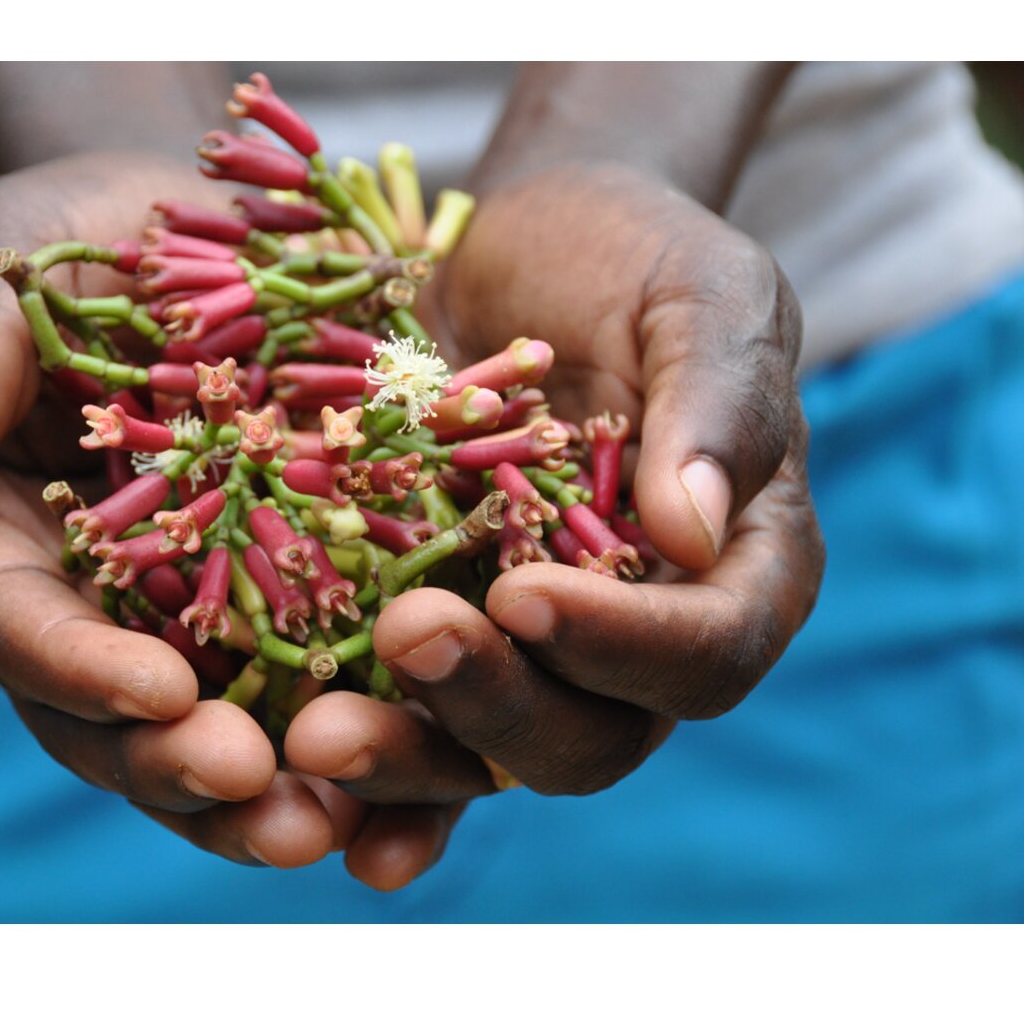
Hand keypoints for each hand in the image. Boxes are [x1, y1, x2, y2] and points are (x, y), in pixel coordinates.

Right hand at [0, 152, 352, 869]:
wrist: (188, 235)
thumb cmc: (73, 241)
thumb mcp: (6, 271)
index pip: (14, 622)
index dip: (75, 666)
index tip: (156, 690)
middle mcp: (81, 608)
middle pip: (109, 720)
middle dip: (178, 767)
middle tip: (258, 796)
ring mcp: (181, 620)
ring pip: (212, 733)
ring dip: (271, 794)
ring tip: (341, 826)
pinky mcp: (280, 603)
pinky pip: (312, 686)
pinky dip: (360, 734)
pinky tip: (422, 761)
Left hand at [286, 164, 823, 872]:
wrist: (518, 246)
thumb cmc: (633, 258)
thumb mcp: (704, 296)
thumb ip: (718, 403)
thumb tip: (693, 534)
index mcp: (734, 567)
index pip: (707, 651)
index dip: (624, 647)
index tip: (524, 593)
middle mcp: (637, 636)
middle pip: (593, 735)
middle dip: (500, 708)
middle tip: (410, 635)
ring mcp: (531, 650)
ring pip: (488, 755)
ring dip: (409, 763)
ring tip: (317, 741)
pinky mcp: (438, 631)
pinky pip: (408, 719)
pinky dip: (363, 773)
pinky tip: (289, 777)